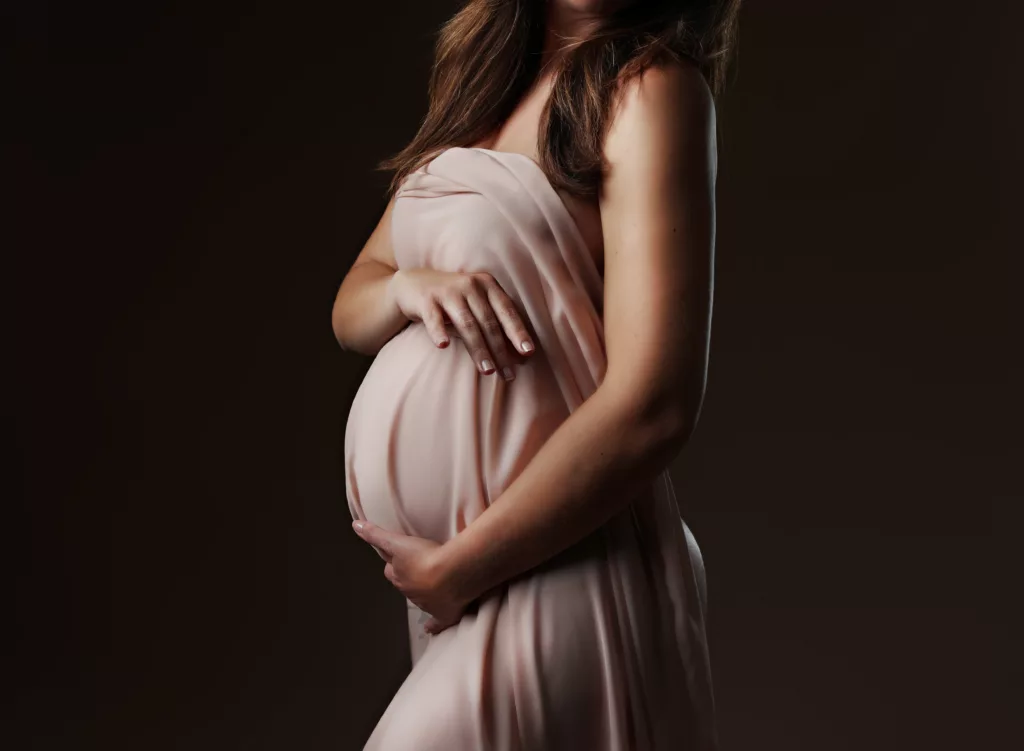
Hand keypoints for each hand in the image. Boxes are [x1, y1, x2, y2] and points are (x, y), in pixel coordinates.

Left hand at [351, 520, 471, 634]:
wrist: (452, 575)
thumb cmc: (425, 557)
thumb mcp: (397, 542)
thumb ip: (376, 535)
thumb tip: (355, 526)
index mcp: (399, 576)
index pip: (390, 570)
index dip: (394, 563)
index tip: (399, 558)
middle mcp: (410, 592)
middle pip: (405, 584)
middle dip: (409, 577)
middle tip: (419, 567)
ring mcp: (426, 604)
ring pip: (420, 599)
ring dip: (424, 593)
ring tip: (433, 583)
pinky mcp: (444, 614)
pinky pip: (436, 623)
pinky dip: (433, 626)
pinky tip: (429, 628)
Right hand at [387, 268, 535, 379]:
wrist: (413, 284)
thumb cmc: (453, 301)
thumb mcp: (476, 305)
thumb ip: (494, 326)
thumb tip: (520, 357)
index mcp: (487, 285)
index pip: (507, 310)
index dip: (518, 332)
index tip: (528, 352)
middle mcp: (470, 285)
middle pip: (488, 322)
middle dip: (500, 350)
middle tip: (508, 374)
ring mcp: (448, 292)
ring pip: (467, 324)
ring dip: (479, 349)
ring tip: (488, 371)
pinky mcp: (426, 300)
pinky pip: (434, 318)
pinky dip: (439, 331)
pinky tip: (443, 346)